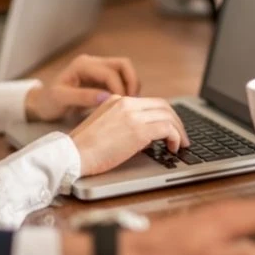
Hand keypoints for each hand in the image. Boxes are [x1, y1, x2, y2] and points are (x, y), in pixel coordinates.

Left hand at [25, 54, 140, 120]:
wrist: (43, 104)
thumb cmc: (50, 102)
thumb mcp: (62, 99)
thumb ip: (83, 97)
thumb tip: (107, 97)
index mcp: (83, 65)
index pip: (110, 73)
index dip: (119, 89)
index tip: (121, 107)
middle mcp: (93, 62)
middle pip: (123, 65)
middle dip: (131, 83)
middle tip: (131, 103)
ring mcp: (99, 69)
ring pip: (125, 71)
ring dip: (131, 86)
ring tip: (128, 104)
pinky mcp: (102, 78)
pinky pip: (122, 79)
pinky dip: (127, 89)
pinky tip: (122, 103)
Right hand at [70, 95, 189, 175]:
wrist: (73, 154)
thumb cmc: (84, 149)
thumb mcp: (105, 128)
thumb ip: (125, 125)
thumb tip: (147, 137)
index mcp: (117, 100)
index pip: (149, 102)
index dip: (163, 115)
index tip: (169, 128)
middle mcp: (126, 103)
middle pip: (163, 105)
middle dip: (176, 121)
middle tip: (181, 136)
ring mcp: (133, 115)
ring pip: (168, 115)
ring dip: (179, 130)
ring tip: (181, 144)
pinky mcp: (138, 130)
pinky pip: (167, 129)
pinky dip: (175, 137)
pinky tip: (173, 148)